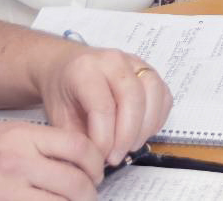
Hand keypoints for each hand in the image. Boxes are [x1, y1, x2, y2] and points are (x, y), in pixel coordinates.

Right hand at [0, 121, 104, 200]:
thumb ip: (36, 144)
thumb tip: (75, 159)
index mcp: (20, 134)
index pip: (78, 147)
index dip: (95, 163)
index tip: (97, 172)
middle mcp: (16, 159)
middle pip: (76, 180)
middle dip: (89, 193)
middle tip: (89, 195)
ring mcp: (7, 189)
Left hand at [32, 44, 171, 165]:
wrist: (65, 66)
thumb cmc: (62, 92)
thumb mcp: (58, 117)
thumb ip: (78, 138)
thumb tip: (96, 162)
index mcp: (85, 69)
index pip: (103, 106)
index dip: (104, 139)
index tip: (99, 159)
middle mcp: (113, 60)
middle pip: (133, 97)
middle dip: (127, 135)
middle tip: (116, 157)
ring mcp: (134, 62)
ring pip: (154, 91)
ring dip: (146, 126)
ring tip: (130, 147)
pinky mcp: (149, 71)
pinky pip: (163, 94)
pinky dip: (157, 118)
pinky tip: (142, 133)